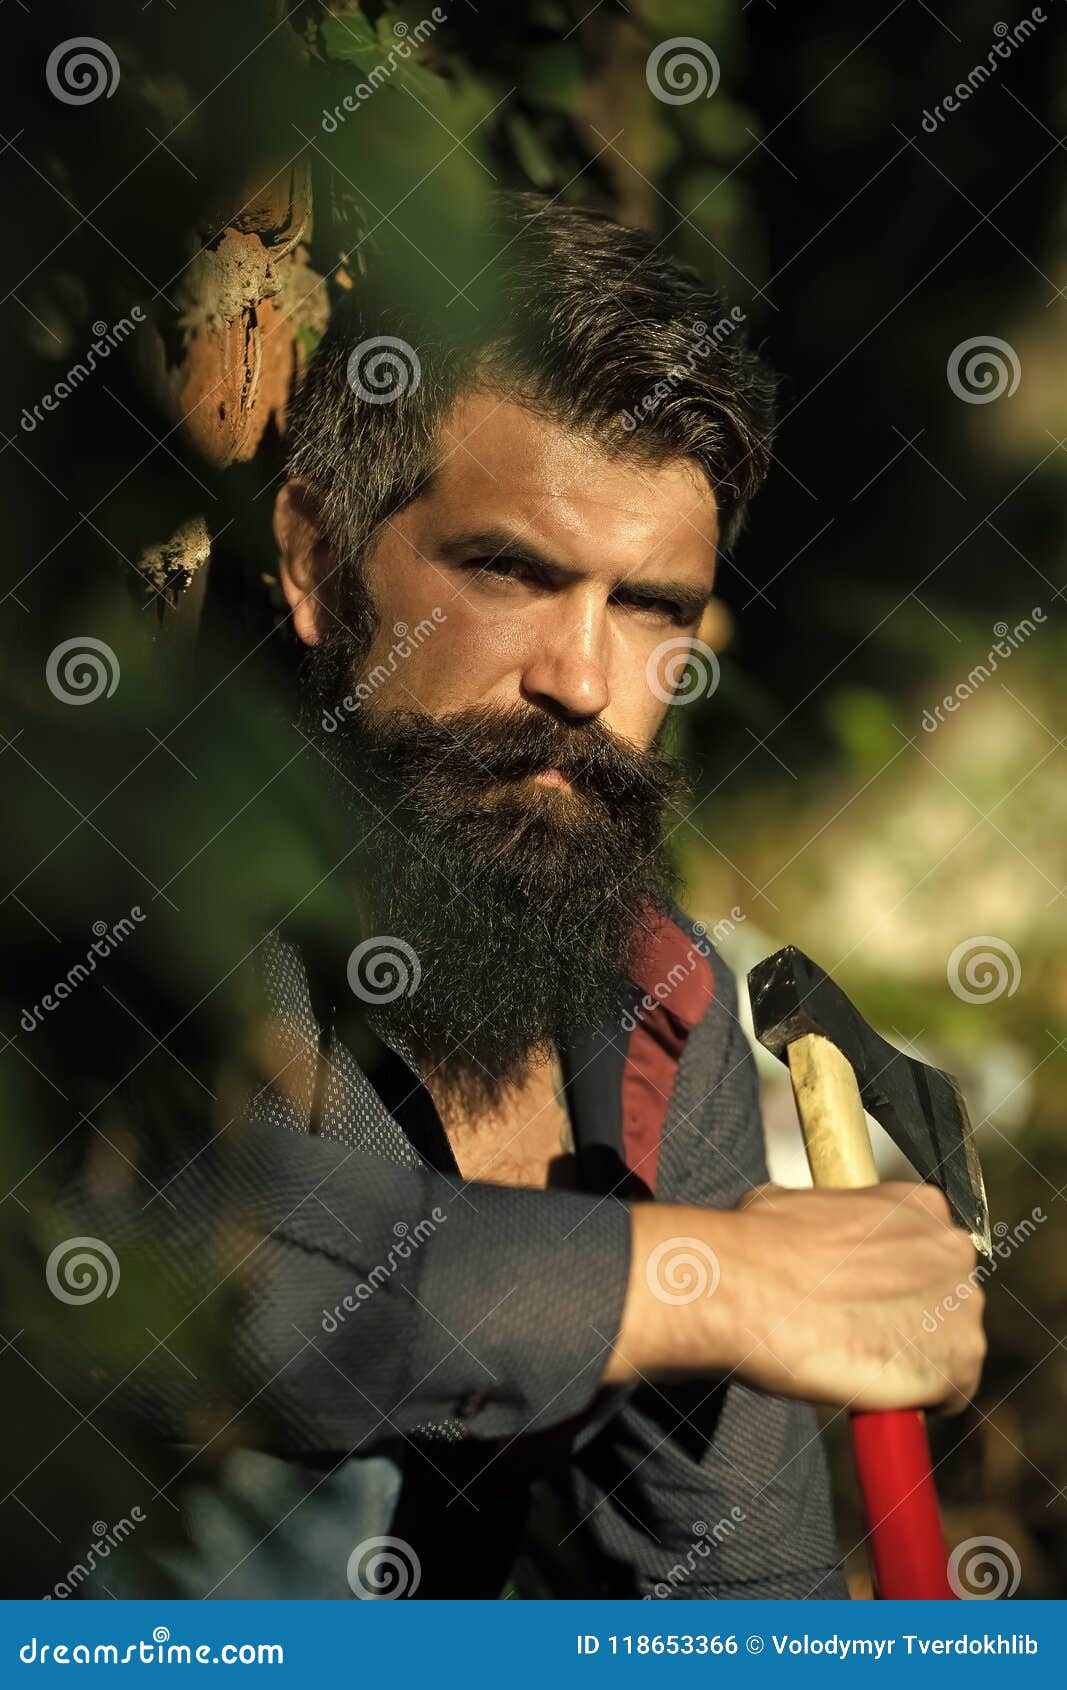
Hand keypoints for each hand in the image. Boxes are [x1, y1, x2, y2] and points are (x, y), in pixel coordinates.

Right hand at [604, 1183, 985, 1413]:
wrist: (747, 1287)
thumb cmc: (759, 1244)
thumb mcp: (800, 1205)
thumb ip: (837, 1224)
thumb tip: (818, 1242)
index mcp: (920, 1205)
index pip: (929, 1250)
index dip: (898, 1279)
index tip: (867, 1297)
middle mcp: (952, 1249)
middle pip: (947, 1296)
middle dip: (912, 1317)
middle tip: (860, 1332)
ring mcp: (962, 1308)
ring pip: (950, 1345)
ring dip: (915, 1358)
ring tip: (859, 1362)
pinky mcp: (958, 1364)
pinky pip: (951, 1393)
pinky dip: (919, 1400)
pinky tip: (876, 1390)